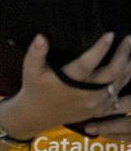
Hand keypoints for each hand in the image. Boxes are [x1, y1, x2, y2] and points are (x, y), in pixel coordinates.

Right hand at [0, 33, 130, 138]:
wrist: (36, 115)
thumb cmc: (34, 88)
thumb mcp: (30, 69)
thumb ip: (36, 52)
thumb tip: (41, 36)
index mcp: (68, 81)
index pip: (87, 63)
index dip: (100, 49)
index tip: (110, 34)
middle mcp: (85, 93)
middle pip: (112, 73)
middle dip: (124, 54)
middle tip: (130, 39)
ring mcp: (94, 103)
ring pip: (119, 84)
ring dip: (130, 67)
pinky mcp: (98, 109)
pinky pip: (119, 97)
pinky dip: (127, 83)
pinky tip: (130, 71)